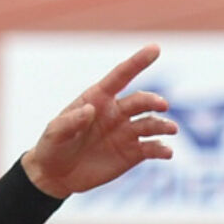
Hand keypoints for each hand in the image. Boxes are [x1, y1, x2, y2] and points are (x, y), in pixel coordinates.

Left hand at [21, 44, 177, 198]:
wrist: (55, 175)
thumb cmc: (53, 146)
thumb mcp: (55, 133)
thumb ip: (70, 121)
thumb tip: (90, 109)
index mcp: (98, 100)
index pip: (120, 76)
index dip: (137, 62)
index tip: (155, 48)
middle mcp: (116, 113)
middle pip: (140, 101)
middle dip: (152, 100)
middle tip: (161, 105)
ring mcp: (127, 133)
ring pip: (151, 123)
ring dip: (163, 125)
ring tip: (170, 129)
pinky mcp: (133, 153)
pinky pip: (153, 148)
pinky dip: (162, 149)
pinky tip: (166, 153)